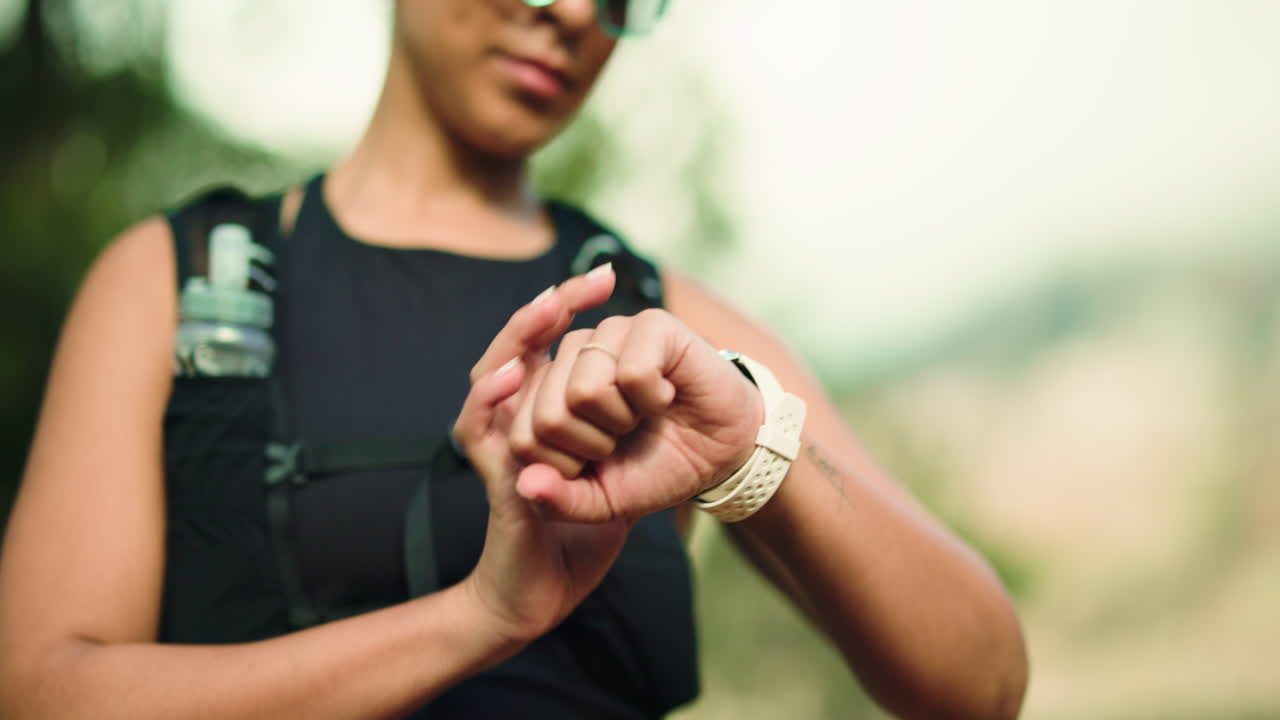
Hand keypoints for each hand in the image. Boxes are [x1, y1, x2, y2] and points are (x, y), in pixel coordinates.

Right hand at [453, 265, 632, 643]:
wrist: (550, 592)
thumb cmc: (579, 536)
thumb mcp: (617, 477)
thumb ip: (626, 439)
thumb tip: (657, 388)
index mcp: (545, 417)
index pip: (543, 348)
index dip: (565, 309)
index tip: (604, 276)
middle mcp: (513, 423)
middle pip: (512, 348)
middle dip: (544, 313)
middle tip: (582, 285)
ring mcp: (497, 447)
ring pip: (491, 377)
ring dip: (518, 341)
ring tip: (546, 310)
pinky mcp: (492, 477)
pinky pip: (480, 430)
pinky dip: (492, 399)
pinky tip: (514, 374)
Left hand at [507, 308, 764, 522]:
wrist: (721, 454)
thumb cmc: (656, 467)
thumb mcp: (602, 501)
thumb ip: (559, 500)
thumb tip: (525, 484)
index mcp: (548, 390)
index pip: (523, 438)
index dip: (565, 467)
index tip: (598, 459)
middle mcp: (571, 355)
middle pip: (548, 416)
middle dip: (593, 446)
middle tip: (623, 437)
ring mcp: (608, 333)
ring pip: (584, 391)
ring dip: (622, 422)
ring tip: (641, 414)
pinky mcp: (649, 324)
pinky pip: (631, 373)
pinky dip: (654, 400)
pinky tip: (666, 395)